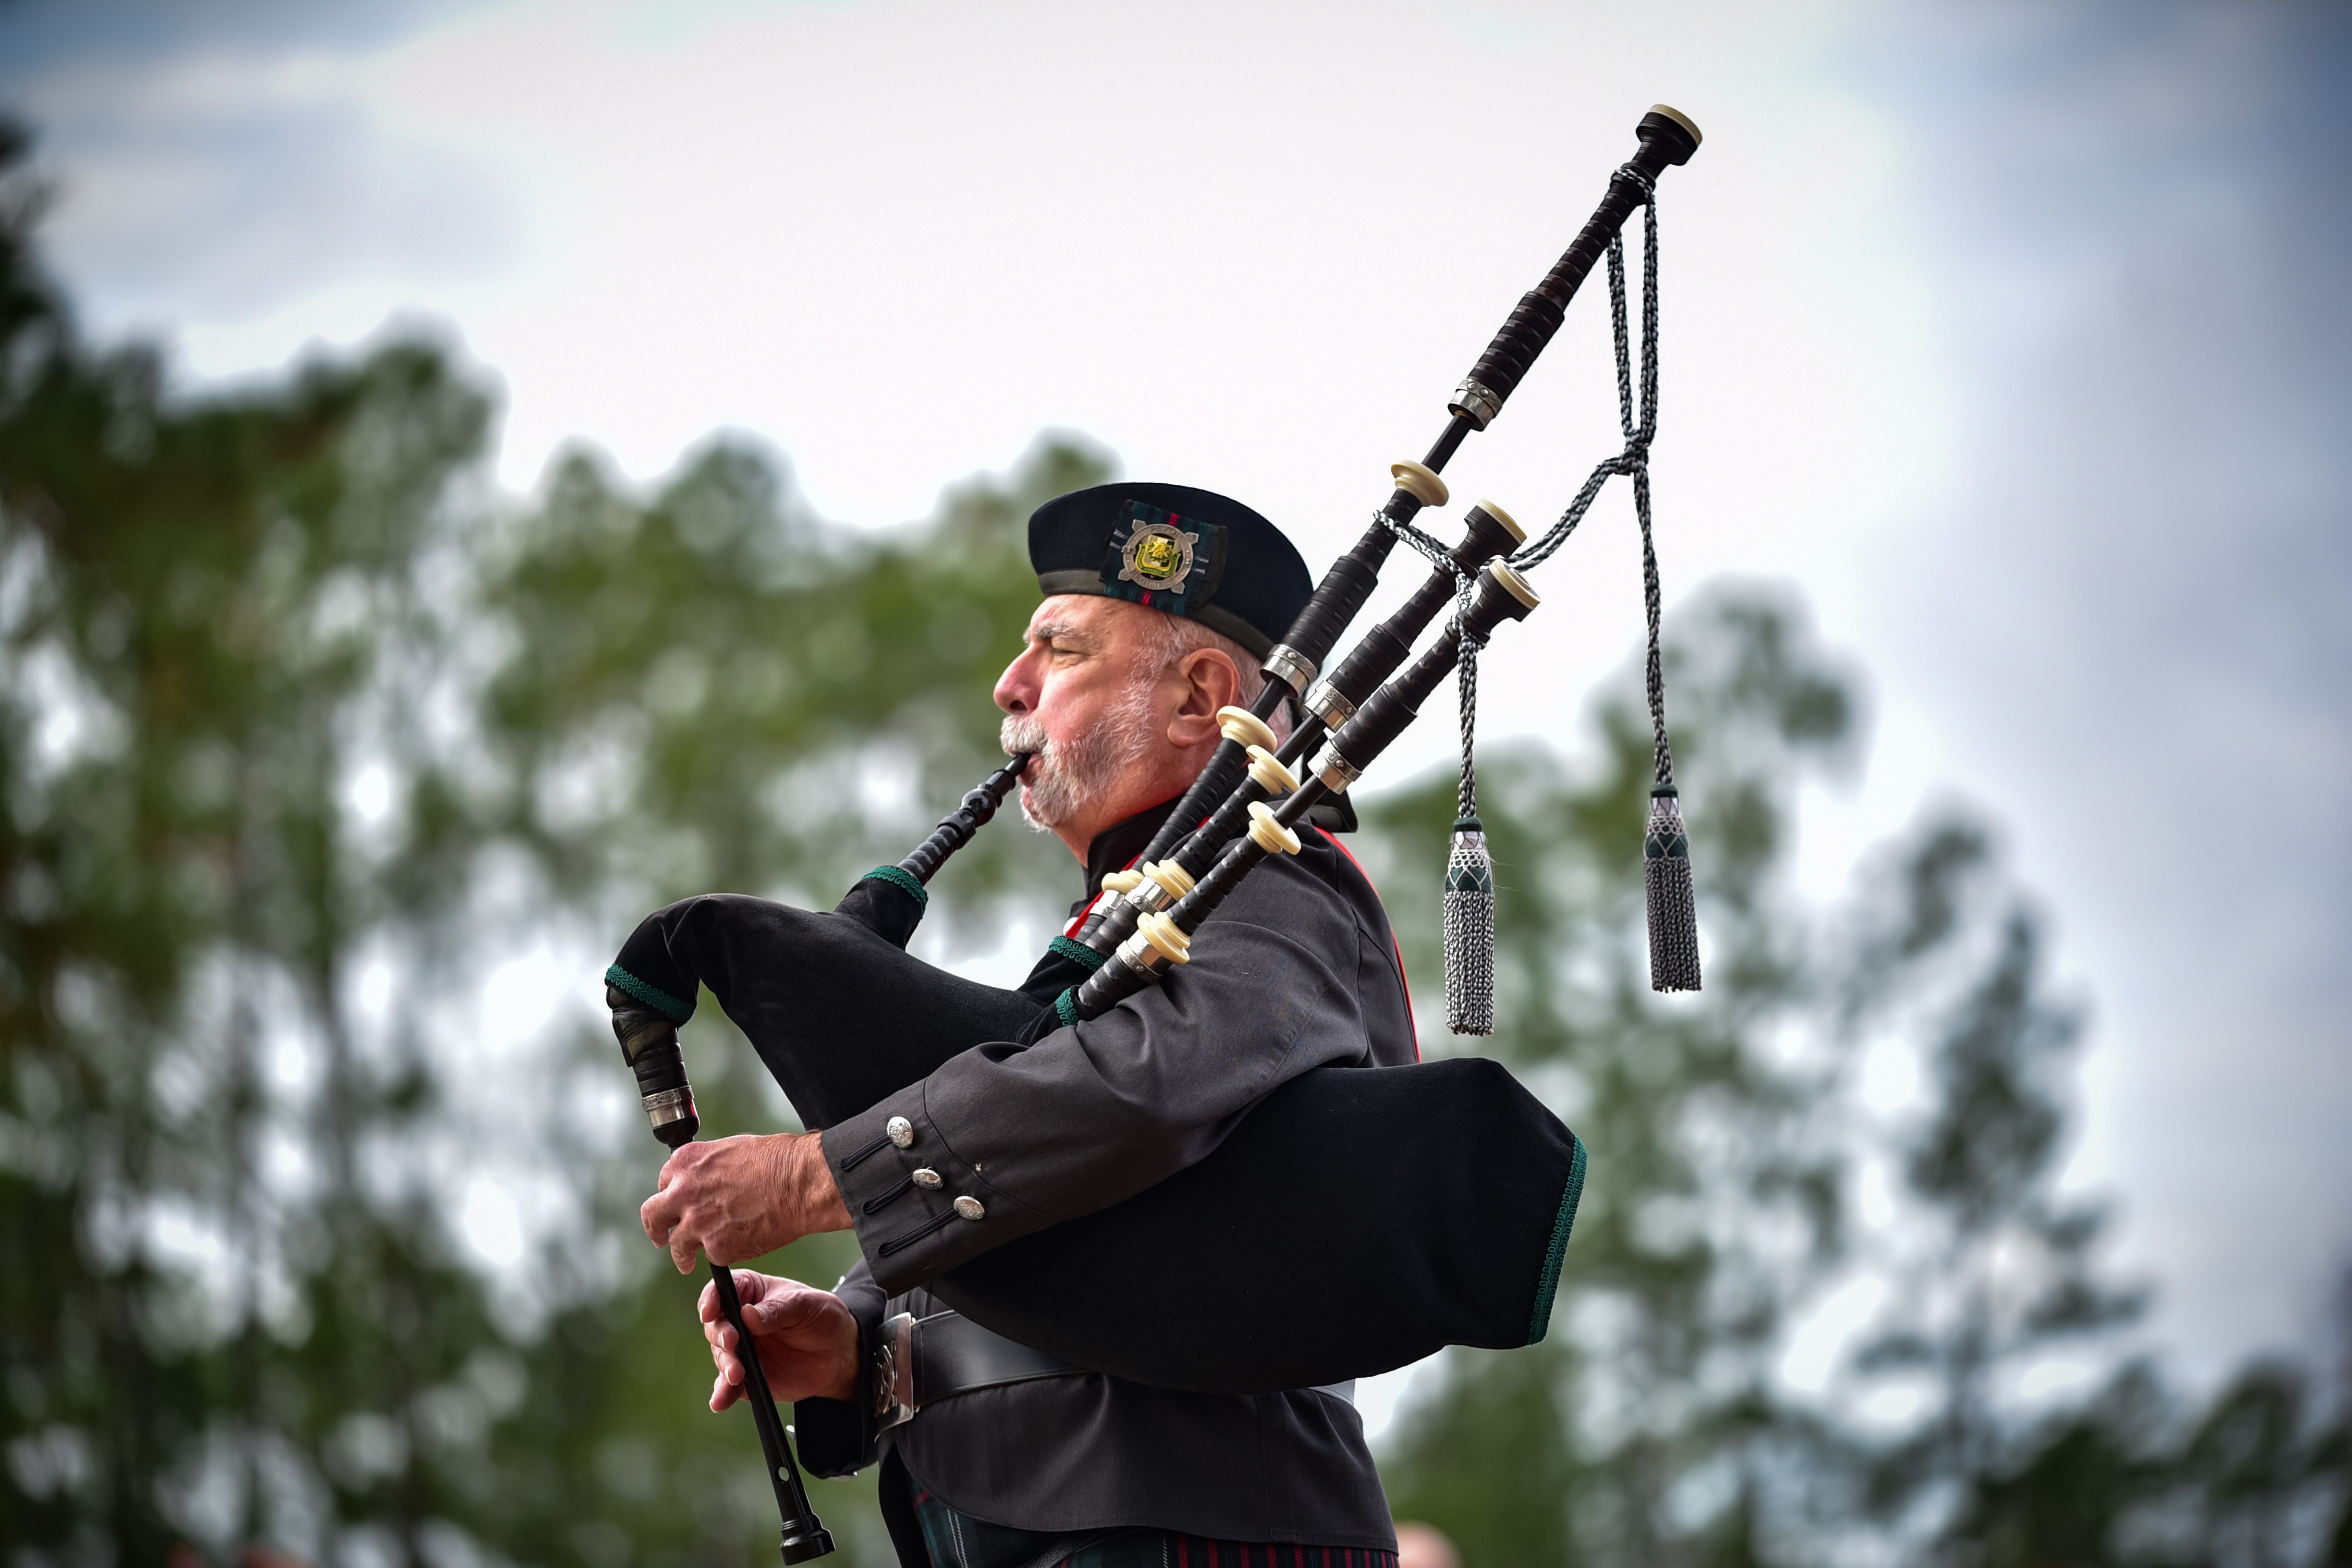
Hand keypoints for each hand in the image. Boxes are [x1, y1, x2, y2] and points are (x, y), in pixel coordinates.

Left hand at [639, 1132, 850, 1273]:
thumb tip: (707, 1178)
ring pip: (677, 1246)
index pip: (663, 1183)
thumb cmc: (776, 1160)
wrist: (798, 1182)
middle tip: (659, 1238)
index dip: (672, 1195)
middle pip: (653, 1216)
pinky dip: (722, 1254)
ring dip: (681, 1254)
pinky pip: (712, 1256)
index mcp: (685, 1163)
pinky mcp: (717, 1248)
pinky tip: (735, 1248)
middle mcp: (683, 1193)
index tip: (677, 1204)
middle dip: (655, 1229)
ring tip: (686, 1262)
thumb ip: (708, 1166)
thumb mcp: (730, 1148)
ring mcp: (698, 1223)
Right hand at [701, 1269, 860, 1409]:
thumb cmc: (820, 1315)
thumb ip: (777, 1310)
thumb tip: (747, 1315)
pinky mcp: (747, 1377)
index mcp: (750, 1292)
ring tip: (737, 1374)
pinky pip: (729, 1386)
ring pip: (721, 1356)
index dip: (711, 1298)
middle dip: (720, 1334)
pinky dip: (723, 1393)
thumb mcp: (805, 1304)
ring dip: (725, 1364)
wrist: (838, 1352)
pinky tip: (720, 1401)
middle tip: (732, 1342)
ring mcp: (741, 1350)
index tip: (711, 1311)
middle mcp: (738, 1321)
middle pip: (716, 1324)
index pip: (722, 1289)